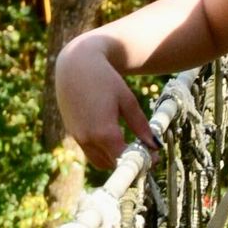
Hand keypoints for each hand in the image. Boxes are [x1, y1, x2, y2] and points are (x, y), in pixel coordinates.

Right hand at [56, 35, 157, 171]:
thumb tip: (155, 145)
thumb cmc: (105, 78)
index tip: (154, 158)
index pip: (125, 159)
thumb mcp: (128, 101)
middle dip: (127, 161)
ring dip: (113, 158)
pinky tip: (112, 136)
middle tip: (143, 152)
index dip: (141, 161)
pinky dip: (102, 150)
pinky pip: (90, 150)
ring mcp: (78, 137)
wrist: (76, 63)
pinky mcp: (73, 132)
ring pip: (99, 161)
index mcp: (104, 132)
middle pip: (112, 164)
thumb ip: (141, 126)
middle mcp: (88, 139)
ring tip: (128, 146)